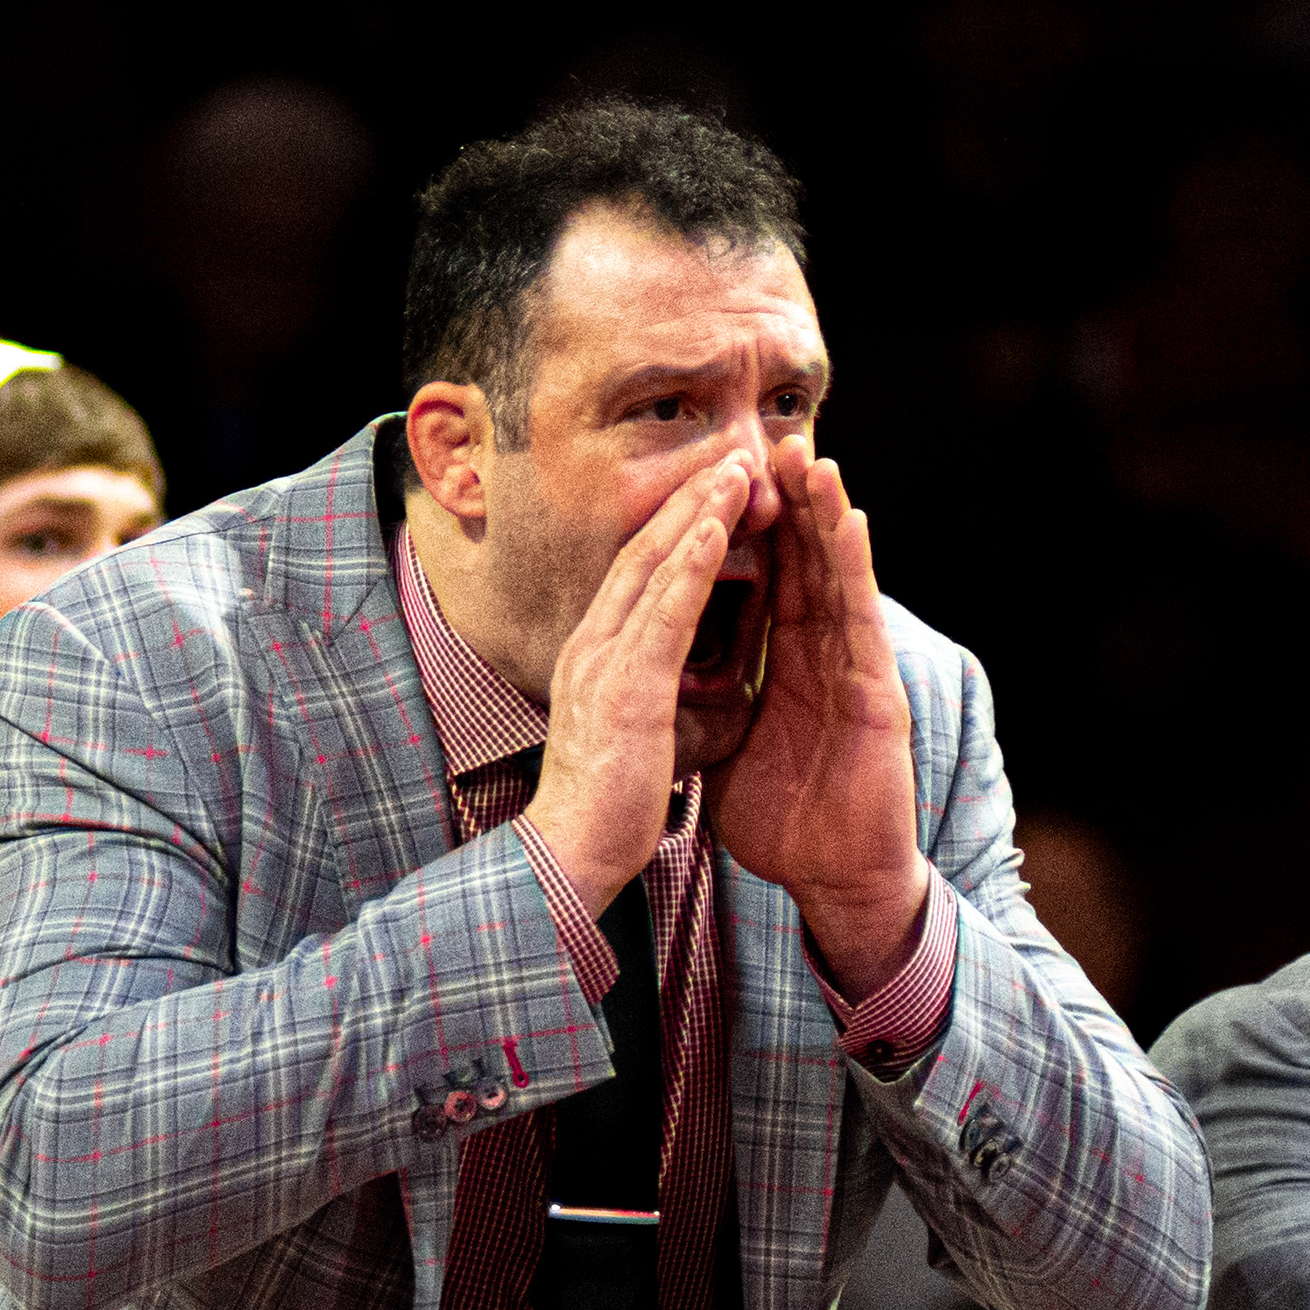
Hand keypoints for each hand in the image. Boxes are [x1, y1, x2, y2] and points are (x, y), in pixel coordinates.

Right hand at [529, 454, 749, 913]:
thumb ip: (669, 689)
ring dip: (700, 513)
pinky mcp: (628, 687)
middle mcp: (592, 645)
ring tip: (738, 470)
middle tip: (734, 456)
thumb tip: (705, 668)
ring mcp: (604, 661)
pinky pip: (665, 612)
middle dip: (690, 499)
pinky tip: (720, 529)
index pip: (637, 574)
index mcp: (594, 655)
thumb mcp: (644, 731)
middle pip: (643, 551)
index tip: (715, 492)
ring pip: (655, 566)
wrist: (571, 853)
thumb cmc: (609, 804)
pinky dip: (693, 565)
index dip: (677, 527)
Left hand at [712, 443, 929, 991]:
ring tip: (813, 459)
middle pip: (805, 565)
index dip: (751, 529)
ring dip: (827, 517)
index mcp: (787, 668)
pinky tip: (850, 523)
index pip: (768, 581)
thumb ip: (710, 709)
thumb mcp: (731, 751)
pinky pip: (863, 623)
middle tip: (774, 439)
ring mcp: (854, 674)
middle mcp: (824, 660)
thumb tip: (665, 690)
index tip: (730, 475)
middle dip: (790, 504)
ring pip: (838, 580)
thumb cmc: (790, 823)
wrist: (835, 881)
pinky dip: (857, 571)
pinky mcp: (877, 696)